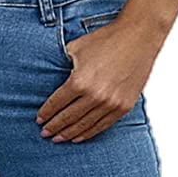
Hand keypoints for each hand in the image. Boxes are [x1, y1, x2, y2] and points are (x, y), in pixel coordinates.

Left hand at [36, 13, 156, 142]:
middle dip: (54, 127)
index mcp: (79, 82)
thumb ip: (63, 65)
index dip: (46, 113)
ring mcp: (110, 103)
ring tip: (58, 138)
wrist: (138, 38)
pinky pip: (103, 125)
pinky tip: (79, 137)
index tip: (39, 119)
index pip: (56, 103)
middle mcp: (94, 96)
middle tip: (45, 133)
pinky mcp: (124, 106)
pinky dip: (89, 132)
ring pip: (84, 125)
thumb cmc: (107, 39)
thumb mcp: (76, 48)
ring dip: (69, 133)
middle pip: (68, 118)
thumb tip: (54, 76)